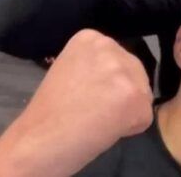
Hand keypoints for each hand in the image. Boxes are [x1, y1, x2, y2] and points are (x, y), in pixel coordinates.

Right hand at [0, 30, 153, 176]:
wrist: (36, 142)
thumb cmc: (48, 112)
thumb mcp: (69, 70)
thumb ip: (95, 66)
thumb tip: (117, 77)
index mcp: (91, 38)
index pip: (119, 59)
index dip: (107, 82)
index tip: (85, 92)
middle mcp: (110, 47)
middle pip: (135, 73)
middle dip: (121, 94)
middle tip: (92, 109)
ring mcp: (125, 72)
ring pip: (142, 94)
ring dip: (126, 111)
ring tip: (96, 119)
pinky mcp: (136, 97)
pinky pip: (144, 117)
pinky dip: (130, 128)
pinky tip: (104, 129)